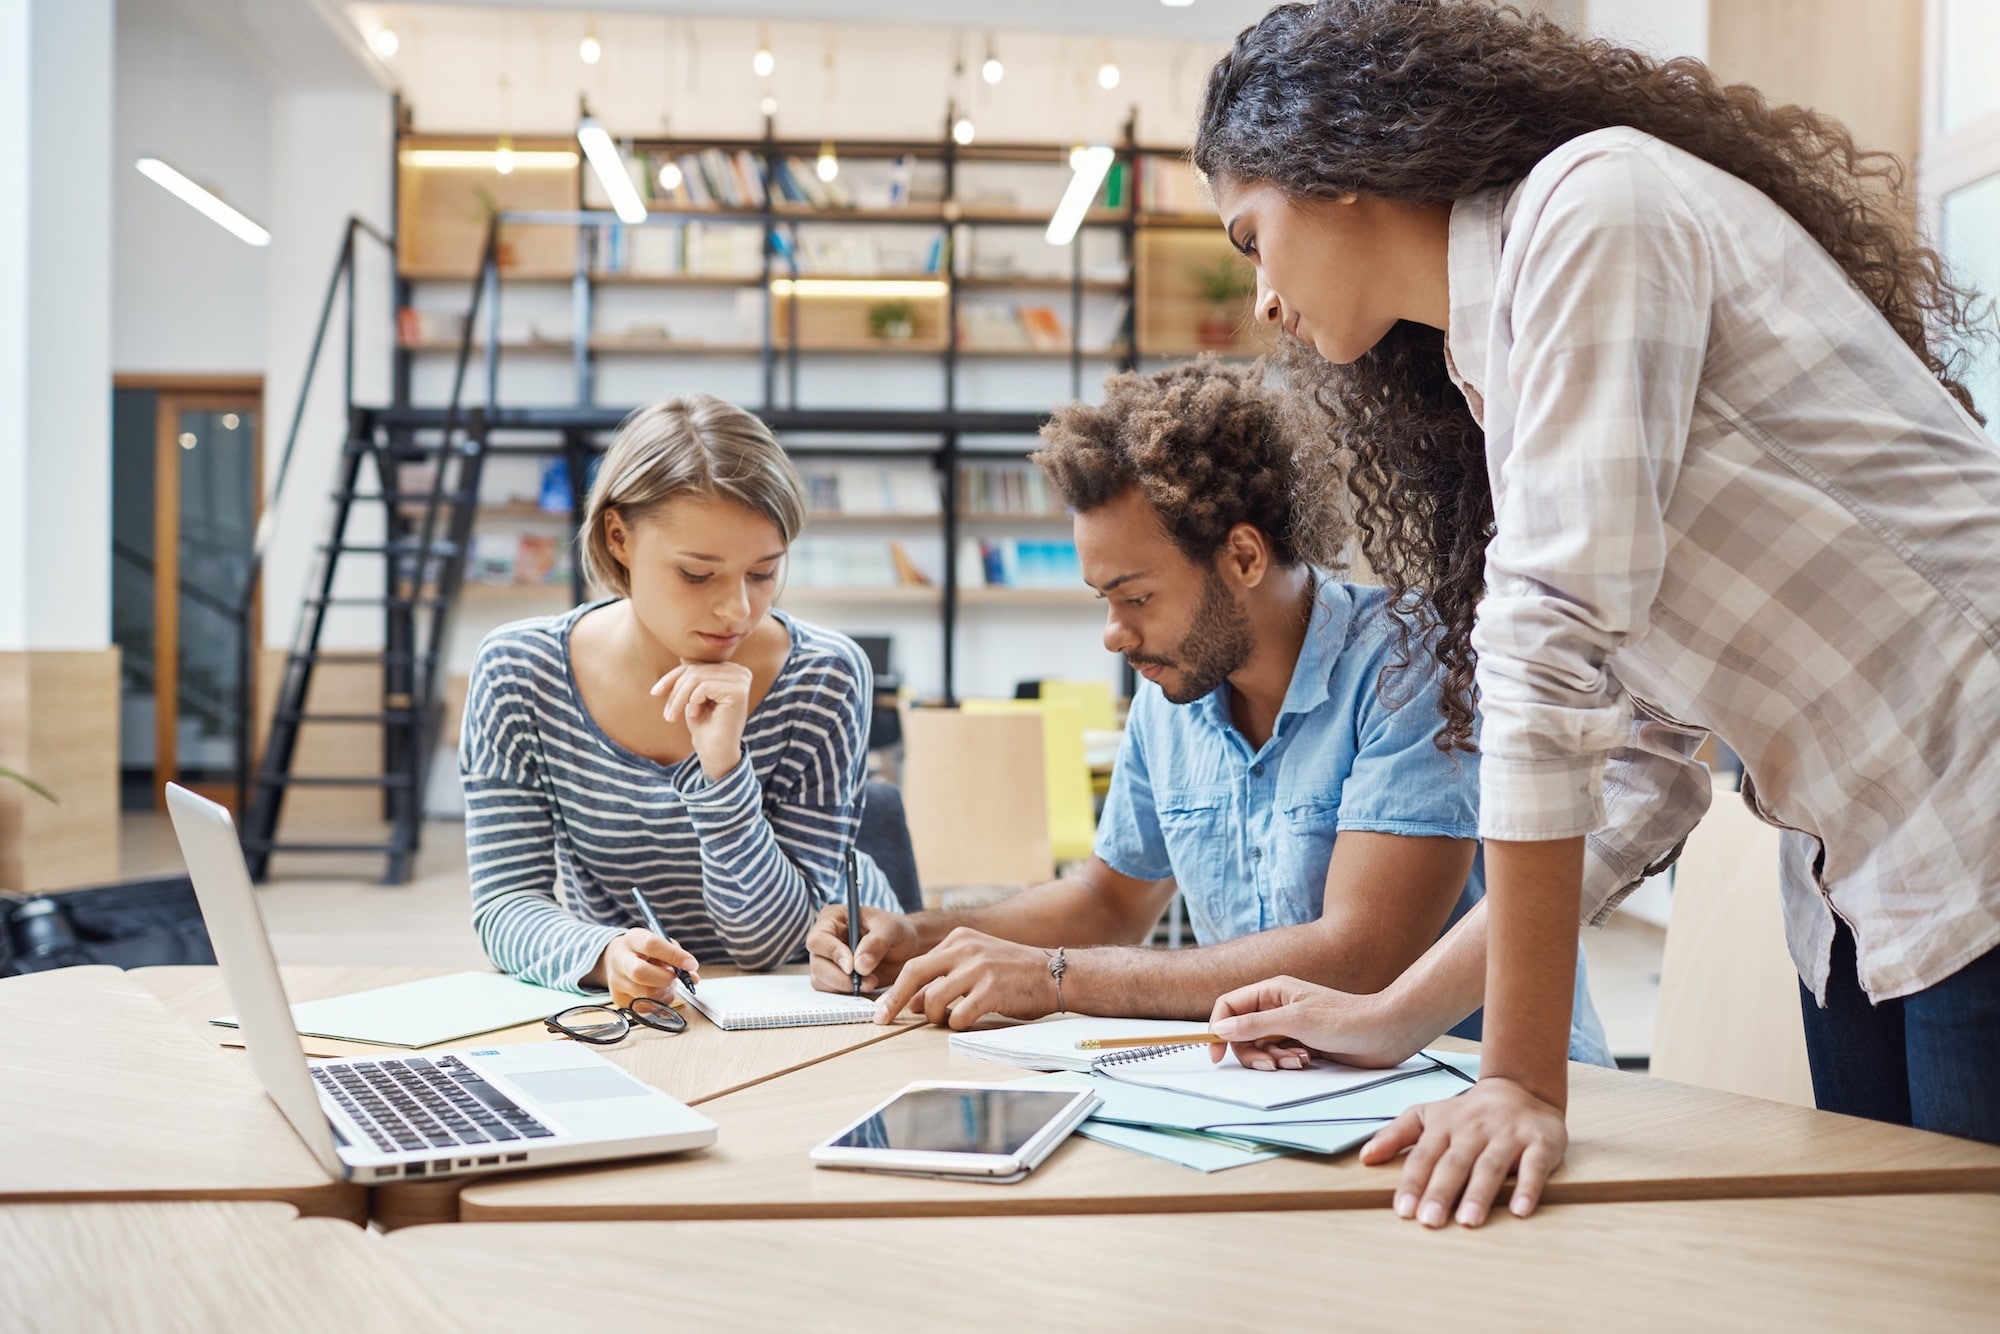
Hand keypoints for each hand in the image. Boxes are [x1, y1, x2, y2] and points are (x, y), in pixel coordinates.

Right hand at [593, 928, 700, 1007]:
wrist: (616, 958)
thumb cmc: (644, 951)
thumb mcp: (659, 943)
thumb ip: (677, 957)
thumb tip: (693, 978)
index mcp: (633, 939)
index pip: (652, 945)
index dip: (674, 956)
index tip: (691, 964)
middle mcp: (620, 960)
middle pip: (640, 973)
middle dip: (665, 978)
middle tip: (675, 977)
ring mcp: (616, 981)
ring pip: (645, 994)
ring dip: (664, 992)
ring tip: (666, 984)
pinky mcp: (618, 999)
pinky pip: (644, 1007)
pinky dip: (658, 1002)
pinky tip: (657, 992)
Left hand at [651, 662, 752, 779]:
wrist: (715, 752)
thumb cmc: (704, 725)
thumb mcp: (693, 696)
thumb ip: (693, 676)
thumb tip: (684, 656)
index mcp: (732, 670)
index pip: (696, 665)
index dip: (673, 677)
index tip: (655, 693)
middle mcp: (740, 672)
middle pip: (695, 670)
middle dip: (675, 691)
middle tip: (667, 713)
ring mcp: (741, 680)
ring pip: (697, 677)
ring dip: (679, 698)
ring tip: (673, 716)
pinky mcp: (738, 691)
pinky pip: (703, 686)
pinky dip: (692, 702)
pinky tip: (695, 714)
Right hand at [804, 904, 919, 993]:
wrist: (907, 949)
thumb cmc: (897, 931)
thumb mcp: (892, 929)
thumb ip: (876, 943)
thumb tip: (859, 965)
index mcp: (832, 918)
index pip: (819, 939)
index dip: (833, 954)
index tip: (852, 967)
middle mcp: (825, 939)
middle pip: (817, 964)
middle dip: (840, 977)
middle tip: (867, 981)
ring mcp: (827, 960)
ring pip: (821, 981)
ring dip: (845, 987)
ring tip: (873, 982)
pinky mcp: (834, 978)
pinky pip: (831, 991)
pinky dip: (848, 994)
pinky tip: (867, 988)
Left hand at [873, 927, 1056, 1028]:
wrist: (1056, 974)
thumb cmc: (1014, 973)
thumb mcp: (977, 963)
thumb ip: (945, 976)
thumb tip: (911, 1002)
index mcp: (959, 938)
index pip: (916, 964)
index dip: (896, 989)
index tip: (883, 1008)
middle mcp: (965, 949)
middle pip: (914, 974)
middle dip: (894, 1000)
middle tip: (882, 1019)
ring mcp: (978, 968)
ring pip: (933, 999)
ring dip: (934, 1016)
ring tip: (946, 1020)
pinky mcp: (991, 990)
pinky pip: (958, 1016)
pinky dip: (957, 1025)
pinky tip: (967, 1022)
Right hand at [1207, 975, 1430, 1070]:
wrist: (1384, 1032)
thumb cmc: (1344, 1019)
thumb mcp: (1295, 1021)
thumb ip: (1254, 1024)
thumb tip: (1220, 1029)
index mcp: (1271, 991)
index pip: (1228, 1006)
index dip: (1218, 1028)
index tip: (1217, 1054)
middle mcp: (1277, 1007)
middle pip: (1242, 1033)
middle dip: (1252, 1052)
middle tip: (1270, 1065)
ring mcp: (1289, 1026)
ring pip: (1261, 1047)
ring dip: (1274, 1059)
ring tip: (1299, 1061)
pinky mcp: (1302, 1043)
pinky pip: (1279, 1057)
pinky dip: (1288, 1063)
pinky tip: (1307, 1062)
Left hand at [1359, 1076, 1567, 1227]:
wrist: (1521, 1088)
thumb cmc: (1468, 1113)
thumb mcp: (1428, 1115)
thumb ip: (1396, 1135)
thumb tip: (1364, 1157)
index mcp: (1445, 1125)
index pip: (1424, 1156)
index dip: (1413, 1183)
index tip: (1403, 1211)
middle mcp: (1474, 1130)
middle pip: (1455, 1163)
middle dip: (1441, 1192)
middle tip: (1430, 1222)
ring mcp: (1508, 1136)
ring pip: (1490, 1166)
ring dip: (1479, 1194)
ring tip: (1468, 1222)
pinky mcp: (1540, 1143)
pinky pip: (1534, 1167)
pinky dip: (1528, 1188)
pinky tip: (1520, 1211)